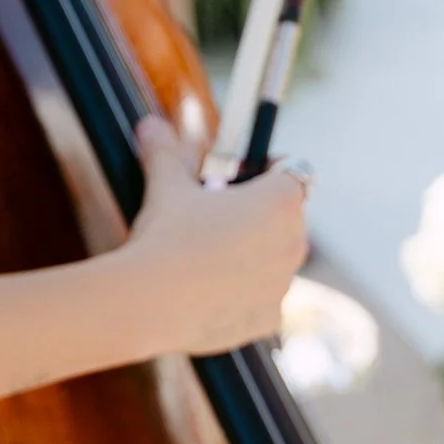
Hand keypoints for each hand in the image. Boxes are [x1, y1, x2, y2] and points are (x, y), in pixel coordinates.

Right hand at [116, 114, 308, 353]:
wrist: (148, 302)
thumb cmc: (165, 236)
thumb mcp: (165, 186)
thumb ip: (165, 151)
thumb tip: (151, 125)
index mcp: (281, 201)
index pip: (294, 171)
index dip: (267, 170)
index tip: (240, 177)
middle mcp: (294, 241)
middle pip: (285, 218)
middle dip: (256, 215)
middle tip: (213, 217)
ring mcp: (284, 283)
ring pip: (272, 259)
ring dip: (250, 254)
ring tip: (204, 257)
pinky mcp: (269, 318)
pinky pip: (260, 298)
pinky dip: (241, 294)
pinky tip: (206, 292)